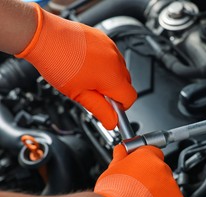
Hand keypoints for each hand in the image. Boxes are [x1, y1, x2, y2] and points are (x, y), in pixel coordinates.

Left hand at [16, 4, 135, 129]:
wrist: (45, 37)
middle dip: (114, 91)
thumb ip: (100, 111)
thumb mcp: (79, 95)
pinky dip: (104, 63)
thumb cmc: (58, 63)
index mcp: (112, 77)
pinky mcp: (105, 39)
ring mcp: (111, 48)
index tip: (109, 108)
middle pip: (126, 84)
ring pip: (120, 70)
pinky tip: (87, 63)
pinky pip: (112, 56)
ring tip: (87, 75)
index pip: (130, 98)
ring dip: (109, 76)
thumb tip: (111, 121)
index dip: (121, 107)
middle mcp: (116, 60)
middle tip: (93, 92)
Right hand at [94, 145, 185, 196]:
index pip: (153, 153)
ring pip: (169, 191)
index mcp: (147, 157)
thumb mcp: (111, 170)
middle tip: (138, 194)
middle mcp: (162, 169)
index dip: (147, 164)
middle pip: (161, 173)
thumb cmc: (112, 195)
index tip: (142, 171)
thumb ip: (120, 158)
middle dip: (153, 182)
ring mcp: (172, 186)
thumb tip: (121, 150)